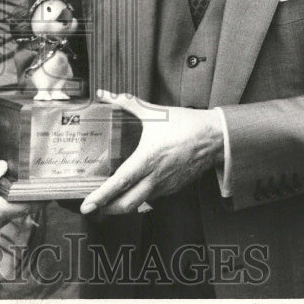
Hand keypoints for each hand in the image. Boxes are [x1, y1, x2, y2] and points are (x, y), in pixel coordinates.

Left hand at [79, 90, 223, 215]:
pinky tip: (132, 191)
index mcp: (147, 159)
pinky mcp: (174, 188)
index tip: (87, 205)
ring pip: (140, 204)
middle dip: (107, 210)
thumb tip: (104, 93)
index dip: (101, 196)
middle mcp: (155, 177)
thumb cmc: (185, 124)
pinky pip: (152, 198)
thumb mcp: (153, 112)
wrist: (215, 138)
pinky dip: (139, 198)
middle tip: (92, 208)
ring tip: (107, 202)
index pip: (119, 183)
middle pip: (127, 205)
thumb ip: (126, 103)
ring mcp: (166, 186)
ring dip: (122, 206)